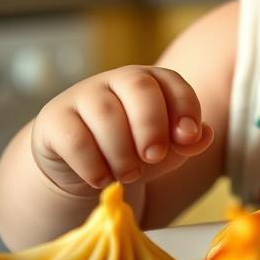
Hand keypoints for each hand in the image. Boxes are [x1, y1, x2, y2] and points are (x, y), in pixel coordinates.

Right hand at [30, 66, 213, 197]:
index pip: (172, 83)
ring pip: (106, 113)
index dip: (185, 108)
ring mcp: (82, 96)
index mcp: (149, 81)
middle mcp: (116, 80)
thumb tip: (205, 135)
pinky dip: (92, 164)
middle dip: (152, 124)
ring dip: (122, 151)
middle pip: (139, 87)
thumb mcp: (164, 149)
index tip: (188, 138)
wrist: (80, 166)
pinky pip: (75, 138)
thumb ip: (186, 143)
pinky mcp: (54, 119)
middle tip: (154, 156)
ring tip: (129, 175)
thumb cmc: (131, 150)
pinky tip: (101, 179)